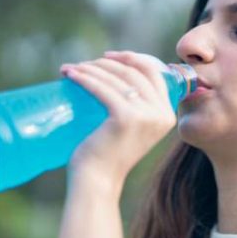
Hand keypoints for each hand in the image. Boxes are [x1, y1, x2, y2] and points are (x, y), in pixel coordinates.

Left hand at [60, 51, 175, 191]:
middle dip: (106, 62)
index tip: (106, 56)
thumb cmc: (106, 153)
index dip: (130, 58)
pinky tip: (70, 74)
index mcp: (167, 114)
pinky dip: (84, 78)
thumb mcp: (130, 127)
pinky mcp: (125, 118)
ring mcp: (145, 116)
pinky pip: (102, 89)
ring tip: (71, 69)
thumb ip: (134, 107)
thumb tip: (113, 75)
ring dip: (90, 68)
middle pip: (134, 72)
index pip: (153, 72)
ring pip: (116, 79)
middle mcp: (162, 114)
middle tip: (83, 64)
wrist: (98, 181)